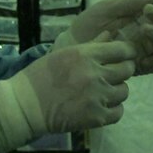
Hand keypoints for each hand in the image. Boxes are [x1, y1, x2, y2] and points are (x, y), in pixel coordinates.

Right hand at [0, 37, 137, 151]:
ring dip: (116, 91)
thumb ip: (92, 45)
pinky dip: (113, 109)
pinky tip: (102, 106)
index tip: (124, 56)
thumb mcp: (64, 54)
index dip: (127, 52)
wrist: (25, 106)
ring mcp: (97, 97)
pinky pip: (119, 112)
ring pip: (124, 91)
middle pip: (127, 70)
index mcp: (86, 55)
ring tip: (103, 92)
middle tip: (112, 75)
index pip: (123, 49)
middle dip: (122, 71)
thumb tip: (111, 34)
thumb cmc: (41, 76)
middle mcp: (95, 74)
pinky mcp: (96, 117)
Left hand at [55, 0, 152, 74]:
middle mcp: (144, 35)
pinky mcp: (135, 67)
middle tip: (149, 12)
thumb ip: (128, 3)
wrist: (72, 43)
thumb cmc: (90, 23)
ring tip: (145, 29)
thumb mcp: (107, 7)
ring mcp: (141, 51)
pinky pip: (152, 66)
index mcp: (141, 18)